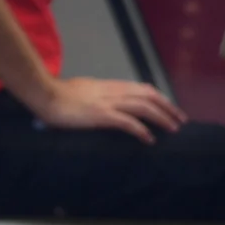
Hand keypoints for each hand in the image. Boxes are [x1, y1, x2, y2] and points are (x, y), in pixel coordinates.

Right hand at [23, 74, 185, 141]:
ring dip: (161, 118)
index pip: (141, 88)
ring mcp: (107, 102)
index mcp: (109, 86)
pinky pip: (126, 122)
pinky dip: (141, 130)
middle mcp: (112, 91)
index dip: (159, 97)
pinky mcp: (100, 115)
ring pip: (143, 106)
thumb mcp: (84, 90)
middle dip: (168, 107)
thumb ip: (98, 95)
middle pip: (148, 95)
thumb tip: (107, 104)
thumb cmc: (58, 95)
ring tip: (173, 129)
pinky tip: (149, 139)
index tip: (170, 106)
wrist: (43, 93)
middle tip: (181, 120)